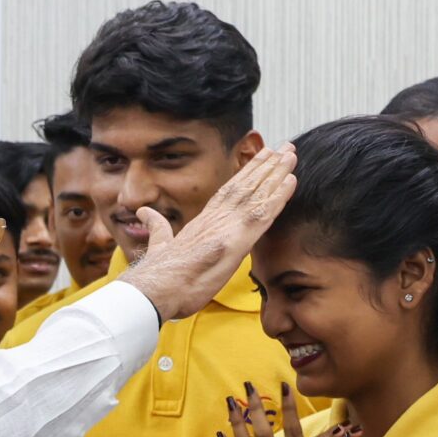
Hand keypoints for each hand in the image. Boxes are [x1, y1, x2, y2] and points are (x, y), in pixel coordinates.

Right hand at [121, 145, 295, 321]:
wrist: (155, 289)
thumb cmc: (158, 276)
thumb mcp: (160, 246)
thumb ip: (158, 227)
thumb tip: (146, 213)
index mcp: (201, 222)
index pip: (227, 192)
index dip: (245, 175)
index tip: (260, 160)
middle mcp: (215, 219)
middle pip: (244, 186)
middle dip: (265, 166)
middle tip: (284, 147)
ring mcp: (225, 228)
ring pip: (256, 193)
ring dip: (276, 172)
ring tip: (291, 153)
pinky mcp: (235, 242)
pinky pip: (263, 214)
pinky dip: (278, 196)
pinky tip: (291, 181)